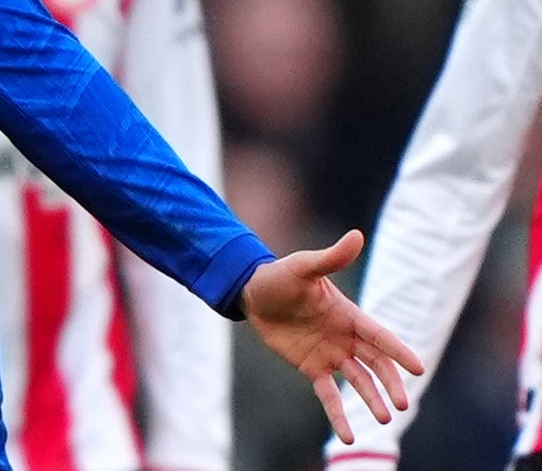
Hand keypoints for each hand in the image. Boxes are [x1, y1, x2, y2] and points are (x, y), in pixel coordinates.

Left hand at [242, 230, 423, 442]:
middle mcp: (345, 337)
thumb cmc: (280, 276)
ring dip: (370, 400)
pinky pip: (329, 395)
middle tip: (403, 403)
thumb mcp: (304, 266)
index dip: (397, 351)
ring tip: (384, 420)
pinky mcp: (312, 367)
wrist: (252, 293)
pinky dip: (339, 414)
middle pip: (375, 363)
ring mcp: (330, 354)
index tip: (419, 368)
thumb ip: (331, 258)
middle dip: (389, 383)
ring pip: (358, 381)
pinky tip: (348, 436)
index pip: (379, 335)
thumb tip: (356, 235)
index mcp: (348, 314)